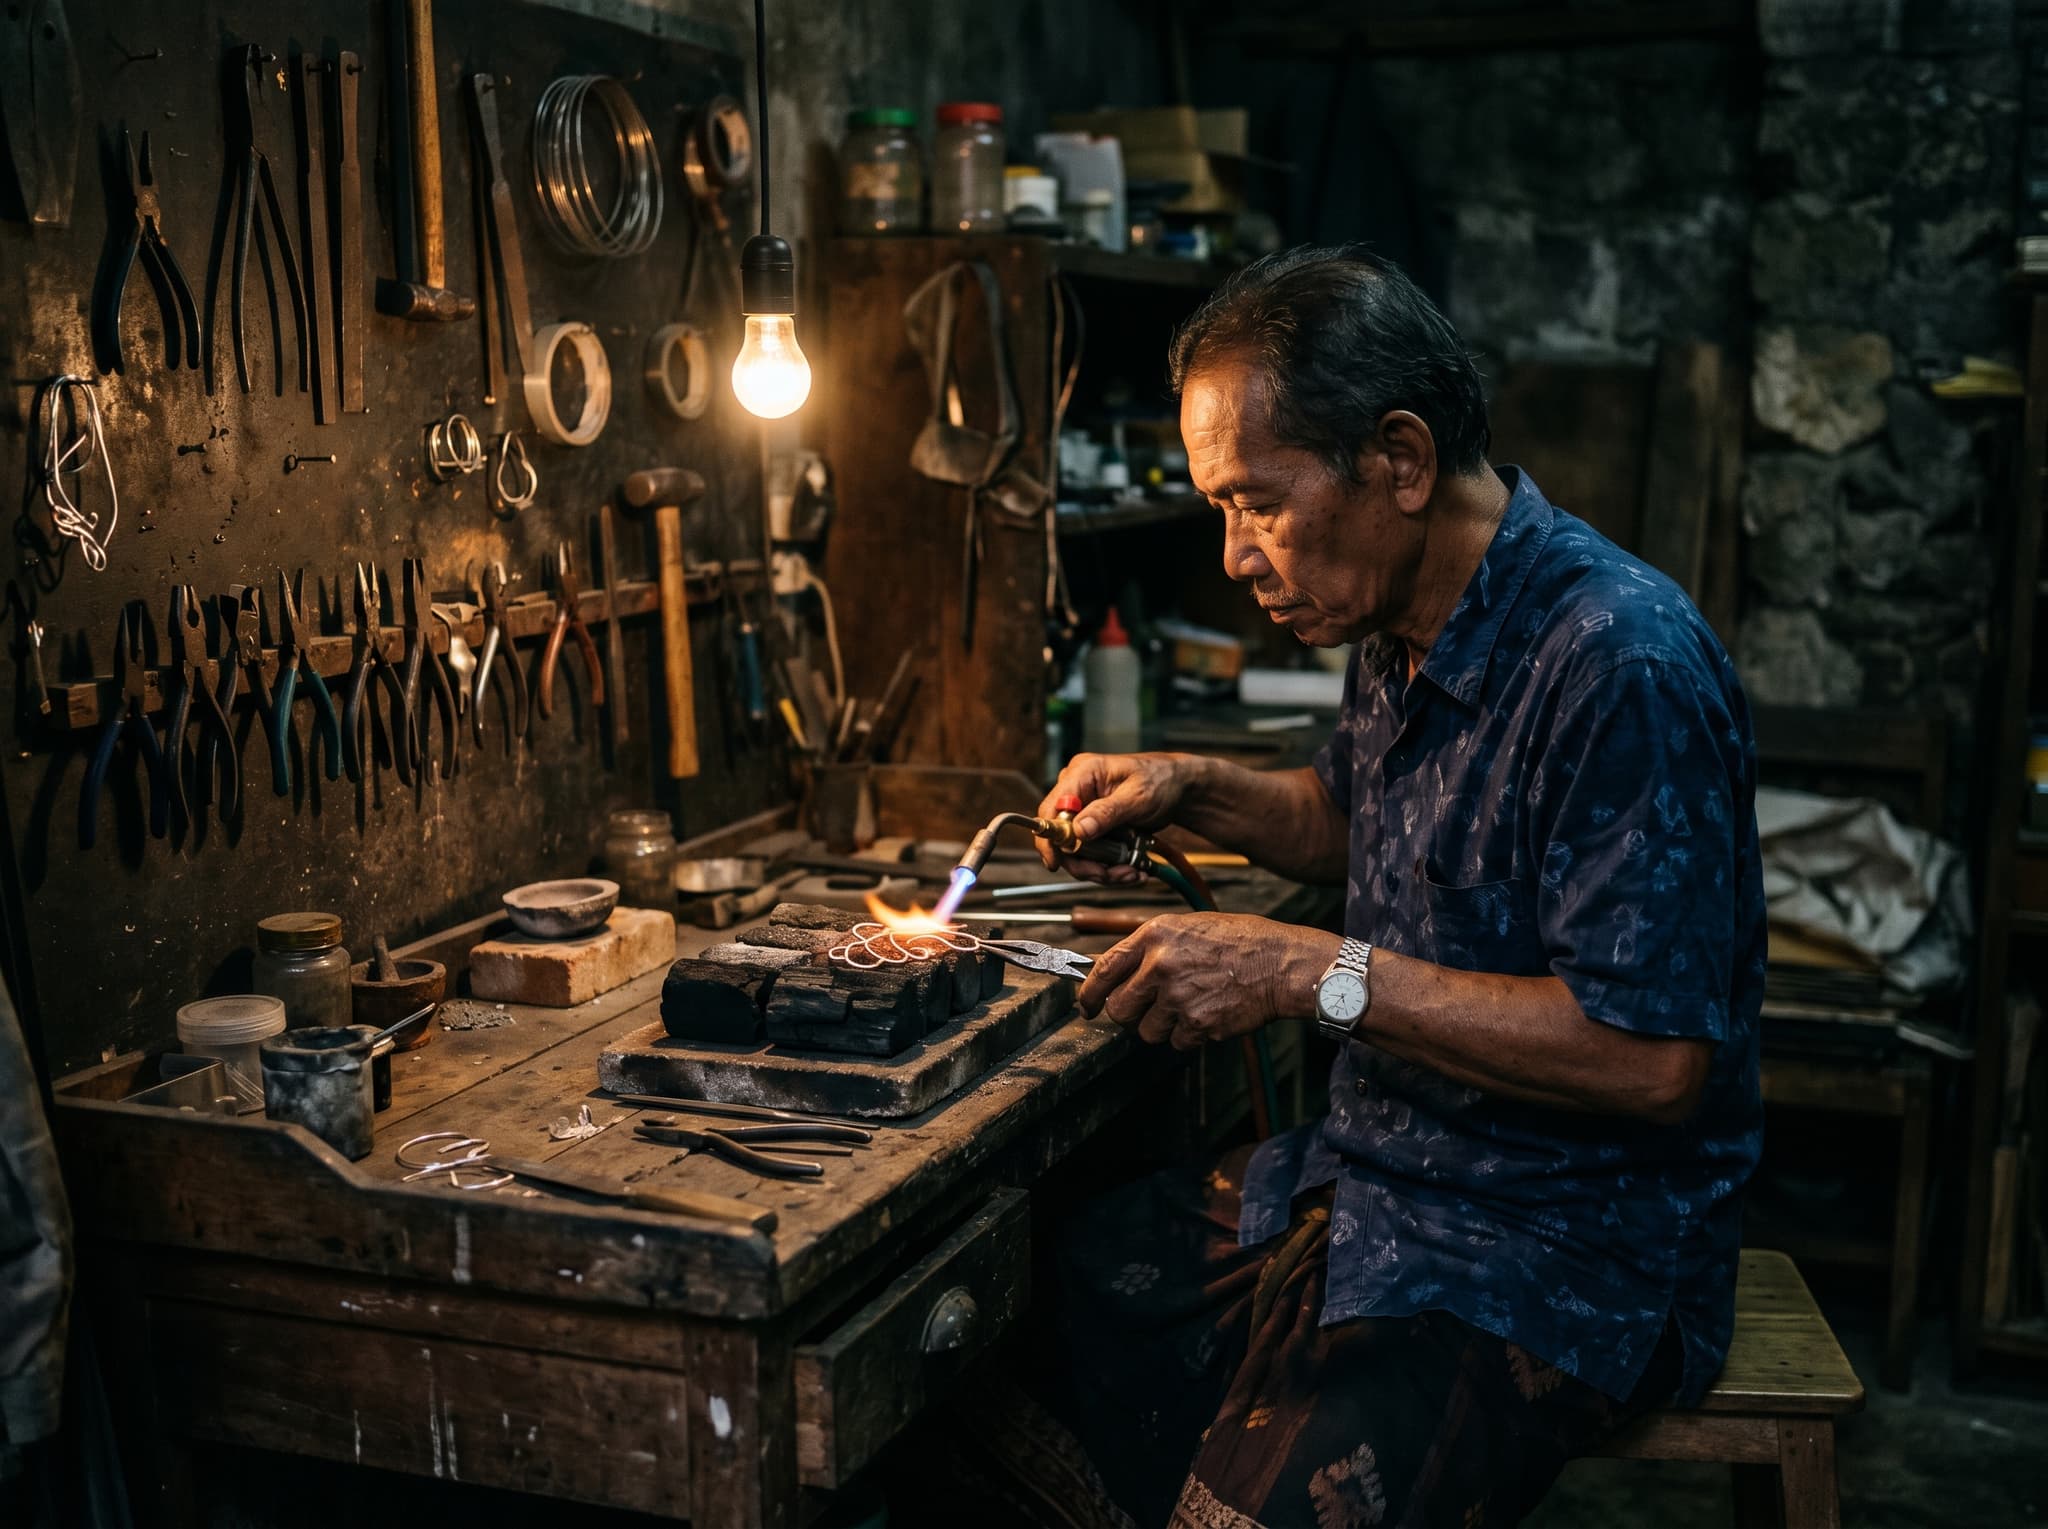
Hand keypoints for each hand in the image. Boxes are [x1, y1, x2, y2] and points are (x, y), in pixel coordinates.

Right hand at [1036, 752, 1202, 883]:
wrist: (1179, 788)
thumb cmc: (1162, 779)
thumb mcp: (1138, 796)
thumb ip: (1107, 812)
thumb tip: (1079, 830)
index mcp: (1082, 773)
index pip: (1050, 809)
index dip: (1050, 839)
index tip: (1057, 862)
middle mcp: (1077, 792)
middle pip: (1062, 837)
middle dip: (1086, 862)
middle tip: (1110, 873)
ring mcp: (1085, 811)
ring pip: (1077, 852)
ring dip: (1102, 869)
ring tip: (1130, 872)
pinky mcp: (1094, 827)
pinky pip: (1092, 854)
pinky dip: (1110, 866)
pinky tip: (1131, 868)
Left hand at [1077, 913, 1338, 1049]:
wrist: (1281, 963)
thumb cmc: (1240, 942)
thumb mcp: (1188, 928)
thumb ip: (1151, 948)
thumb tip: (1114, 970)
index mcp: (1155, 936)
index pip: (1104, 969)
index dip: (1089, 993)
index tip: (1086, 1006)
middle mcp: (1161, 966)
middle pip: (1119, 1009)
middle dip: (1129, 1015)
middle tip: (1148, 1010)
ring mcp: (1179, 997)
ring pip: (1147, 1031)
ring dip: (1163, 1026)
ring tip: (1191, 1006)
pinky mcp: (1198, 1024)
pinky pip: (1177, 1042)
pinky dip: (1189, 1036)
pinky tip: (1209, 1014)